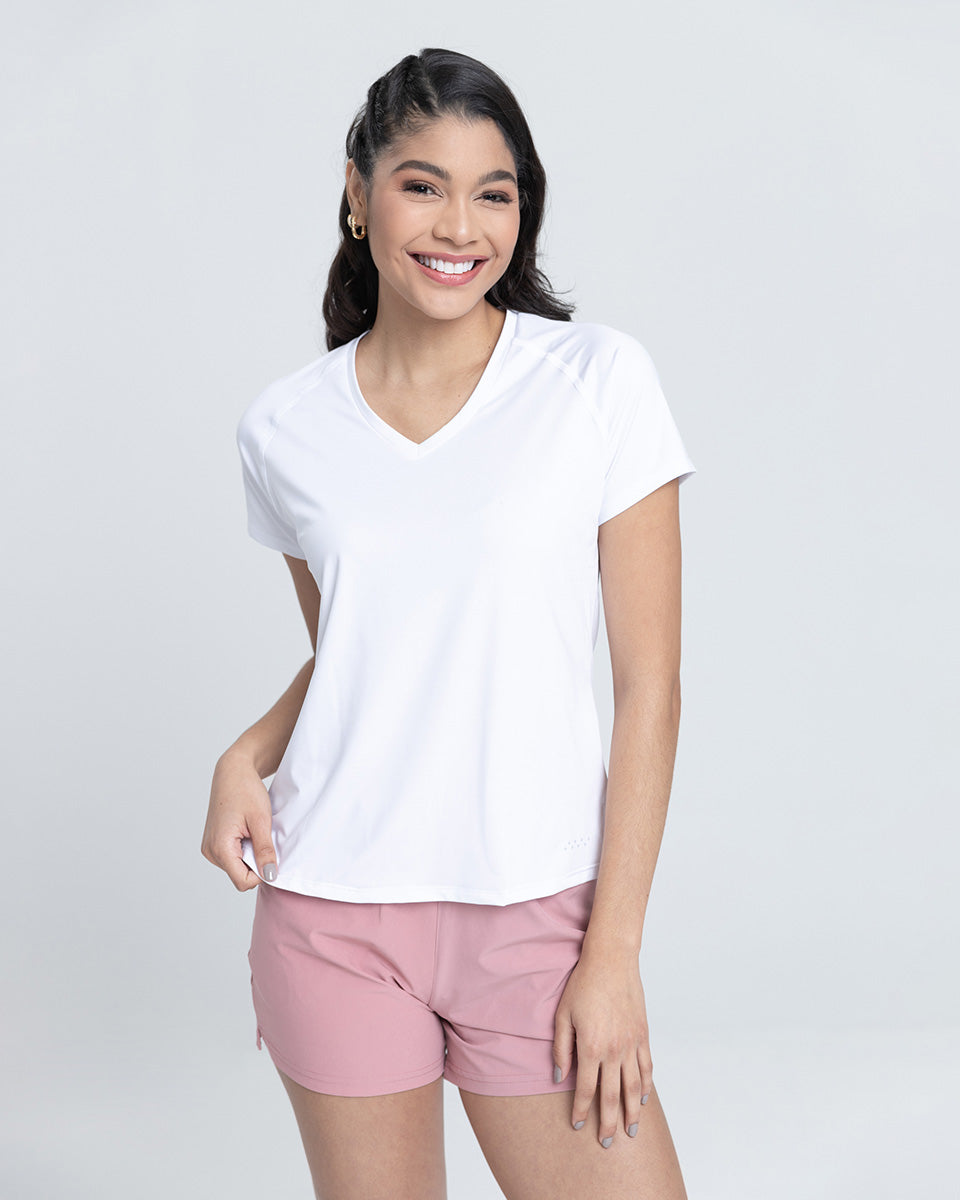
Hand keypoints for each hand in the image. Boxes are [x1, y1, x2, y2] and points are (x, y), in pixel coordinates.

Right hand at [200, 751, 276, 889]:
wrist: (232, 772)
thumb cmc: (246, 791)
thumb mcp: (261, 821)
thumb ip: (265, 851)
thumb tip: (270, 875)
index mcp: (219, 847)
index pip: (243, 881)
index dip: (261, 873)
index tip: (270, 853)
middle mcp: (210, 851)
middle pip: (239, 875)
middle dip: (255, 862)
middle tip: (261, 836)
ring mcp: (209, 848)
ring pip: (236, 867)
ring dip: (250, 855)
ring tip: (253, 831)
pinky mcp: (212, 843)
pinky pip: (232, 858)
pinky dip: (243, 849)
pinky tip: (246, 832)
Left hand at [552, 952, 652, 1147]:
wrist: (612, 960)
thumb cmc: (583, 984)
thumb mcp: (563, 1015)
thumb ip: (561, 1049)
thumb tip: (559, 1078)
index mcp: (591, 1047)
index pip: (586, 1089)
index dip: (581, 1110)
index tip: (577, 1125)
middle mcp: (614, 1051)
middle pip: (613, 1096)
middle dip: (608, 1122)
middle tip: (606, 1143)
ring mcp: (631, 1044)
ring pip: (633, 1087)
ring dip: (631, 1112)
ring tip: (629, 1131)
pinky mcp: (643, 1035)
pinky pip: (646, 1068)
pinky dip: (646, 1087)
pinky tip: (642, 1100)